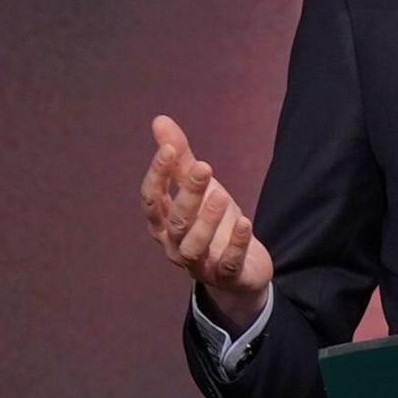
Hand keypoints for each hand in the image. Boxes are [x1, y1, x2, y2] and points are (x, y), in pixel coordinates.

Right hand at [140, 115, 272, 327]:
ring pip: (194, 246)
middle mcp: (174, 245)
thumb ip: (180, 159)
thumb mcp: (199, 189)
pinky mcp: (226, 277)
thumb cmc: (213, 222)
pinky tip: (245, 222)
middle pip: (175, 221)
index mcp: (163, 223)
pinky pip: (227, 265)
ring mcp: (199, 264)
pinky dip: (236, 244)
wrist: (241, 266)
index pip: (152, 199)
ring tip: (221, 195)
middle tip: (205, 167)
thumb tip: (159, 120)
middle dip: (187, 194)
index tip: (168, 148)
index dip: (157, 175)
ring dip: (206, 221)